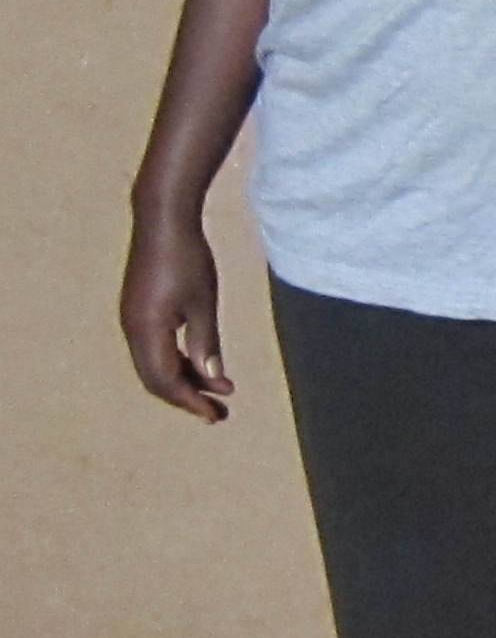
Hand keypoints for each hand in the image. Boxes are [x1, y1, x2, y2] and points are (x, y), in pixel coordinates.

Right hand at [121, 209, 234, 420]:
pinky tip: (204, 365)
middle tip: (219, 413)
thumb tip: (211, 379)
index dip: (190, 401)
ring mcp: (133, 320)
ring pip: (156, 364)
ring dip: (186, 379)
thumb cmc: (187, 258)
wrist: (162, 221)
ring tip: (221, 391)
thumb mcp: (203, 302)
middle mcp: (133, 329)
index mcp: (147, 330)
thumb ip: (205, 341)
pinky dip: (179, 360)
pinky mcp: (139, 311)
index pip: (165, 380)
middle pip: (156, 378)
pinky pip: (155, 348)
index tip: (216, 415)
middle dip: (188, 397)